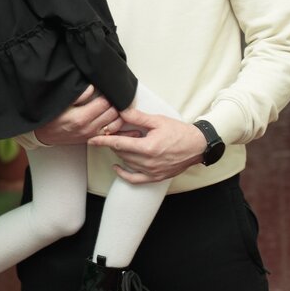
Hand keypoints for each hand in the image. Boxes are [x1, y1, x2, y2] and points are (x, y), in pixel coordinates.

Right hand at [34, 85, 122, 145]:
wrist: (44, 134)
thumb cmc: (51, 117)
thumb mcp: (61, 102)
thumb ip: (78, 95)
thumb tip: (92, 88)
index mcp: (81, 117)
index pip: (104, 103)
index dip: (108, 93)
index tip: (107, 87)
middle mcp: (88, 128)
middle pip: (113, 112)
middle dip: (115, 102)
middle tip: (113, 94)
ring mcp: (92, 135)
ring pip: (116, 123)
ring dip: (119, 113)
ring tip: (118, 104)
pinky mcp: (93, 139)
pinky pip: (112, 133)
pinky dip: (120, 127)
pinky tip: (124, 122)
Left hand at [87, 107, 205, 182]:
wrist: (197, 146)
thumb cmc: (179, 132)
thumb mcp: (158, 121)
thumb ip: (138, 117)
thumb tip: (121, 111)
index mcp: (148, 147)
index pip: (119, 143)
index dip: (103, 141)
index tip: (92, 139)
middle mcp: (148, 162)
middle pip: (121, 153)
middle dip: (114, 142)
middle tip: (114, 132)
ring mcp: (152, 171)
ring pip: (127, 163)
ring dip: (121, 152)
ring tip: (126, 141)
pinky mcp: (155, 177)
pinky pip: (134, 179)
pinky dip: (124, 174)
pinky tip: (118, 167)